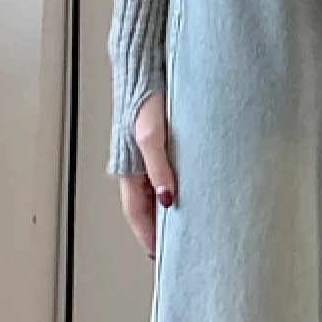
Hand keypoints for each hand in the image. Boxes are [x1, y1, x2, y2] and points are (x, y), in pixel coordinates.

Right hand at [119, 90, 177, 258]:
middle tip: (177, 248)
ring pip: (157, 192)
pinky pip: (168, 174)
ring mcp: (149, 155)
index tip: (160, 257)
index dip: (148, 237)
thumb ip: (159, 168)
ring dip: (169, 210)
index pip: (137, 214)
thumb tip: (167, 200)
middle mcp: (137, 165)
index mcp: (129, 168)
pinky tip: (192, 191)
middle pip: (146, 207)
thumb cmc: (145, 96)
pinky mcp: (162, 142)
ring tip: (188, 226)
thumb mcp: (152, 135)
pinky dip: (177, 188)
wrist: (147, 64)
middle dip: (159, 229)